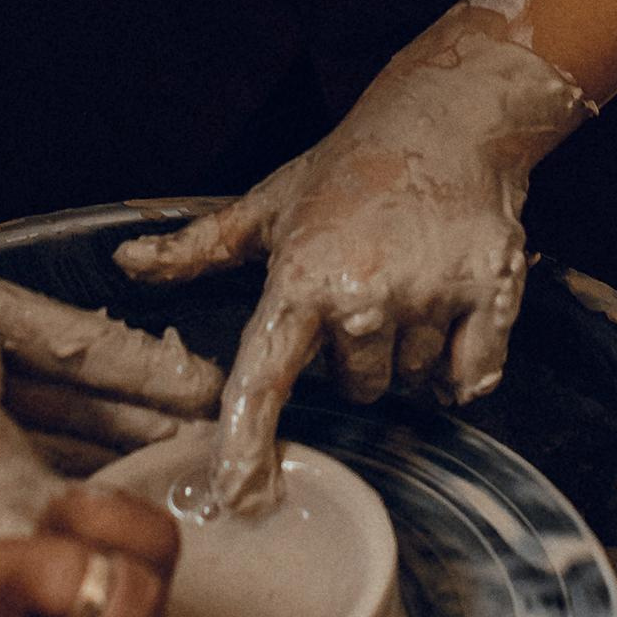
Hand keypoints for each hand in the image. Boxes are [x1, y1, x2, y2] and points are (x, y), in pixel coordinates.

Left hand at [116, 0, 592, 509]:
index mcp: (300, 277)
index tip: (238, 499)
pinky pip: (474, 376)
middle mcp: (362, 293)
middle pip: (356, 388)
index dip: (247, 446)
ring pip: (413, 380)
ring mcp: (430, 293)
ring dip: (411, 352)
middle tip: (366, 290)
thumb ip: (198, 248)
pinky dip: (467, 366)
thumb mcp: (268, 205)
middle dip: (358, 356)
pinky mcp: (491, 290)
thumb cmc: (348, 168)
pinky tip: (456, 313)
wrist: (446, 117)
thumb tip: (125, 263)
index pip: (265, 378)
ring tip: (410, 283)